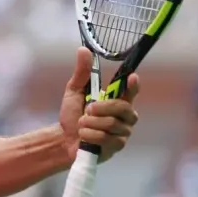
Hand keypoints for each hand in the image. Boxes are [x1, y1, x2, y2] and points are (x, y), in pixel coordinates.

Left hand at [59, 47, 139, 162]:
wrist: (64, 139)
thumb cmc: (73, 114)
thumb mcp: (74, 91)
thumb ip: (81, 73)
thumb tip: (83, 49)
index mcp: (117, 101)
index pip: (131, 91)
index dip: (133, 85)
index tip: (132, 77)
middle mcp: (125, 116)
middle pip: (122, 108)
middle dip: (102, 108)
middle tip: (87, 109)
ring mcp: (123, 132)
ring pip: (112, 124)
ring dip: (91, 123)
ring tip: (81, 124)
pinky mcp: (117, 147)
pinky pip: (107, 138)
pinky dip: (91, 135)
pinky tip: (84, 135)